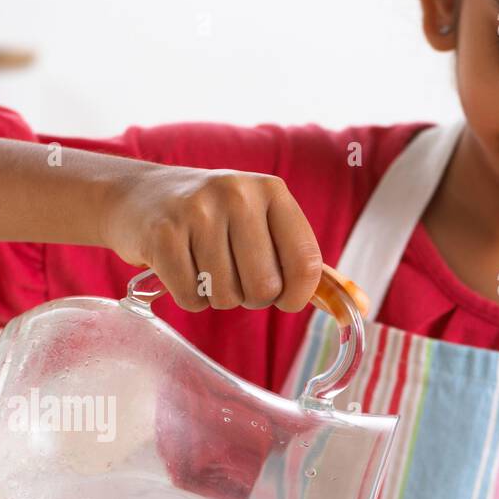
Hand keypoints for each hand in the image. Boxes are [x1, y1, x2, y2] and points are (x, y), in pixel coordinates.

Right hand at [100, 162, 326, 313]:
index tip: (282, 296)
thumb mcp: (264, 227)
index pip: (305, 263)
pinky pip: (192, 299)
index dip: (296, 295)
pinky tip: (181, 268)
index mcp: (272, 191)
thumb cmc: (215, 221)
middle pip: (265, 288)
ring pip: (227, 297)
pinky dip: (188, 297)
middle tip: (233, 274)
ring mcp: (196, 211)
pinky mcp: (162, 235)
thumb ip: (310, 269)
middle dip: (251, 296)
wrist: (138, 197)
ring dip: (217, 296)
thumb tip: (360, 306)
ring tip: (203, 265)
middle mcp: (237, 193)